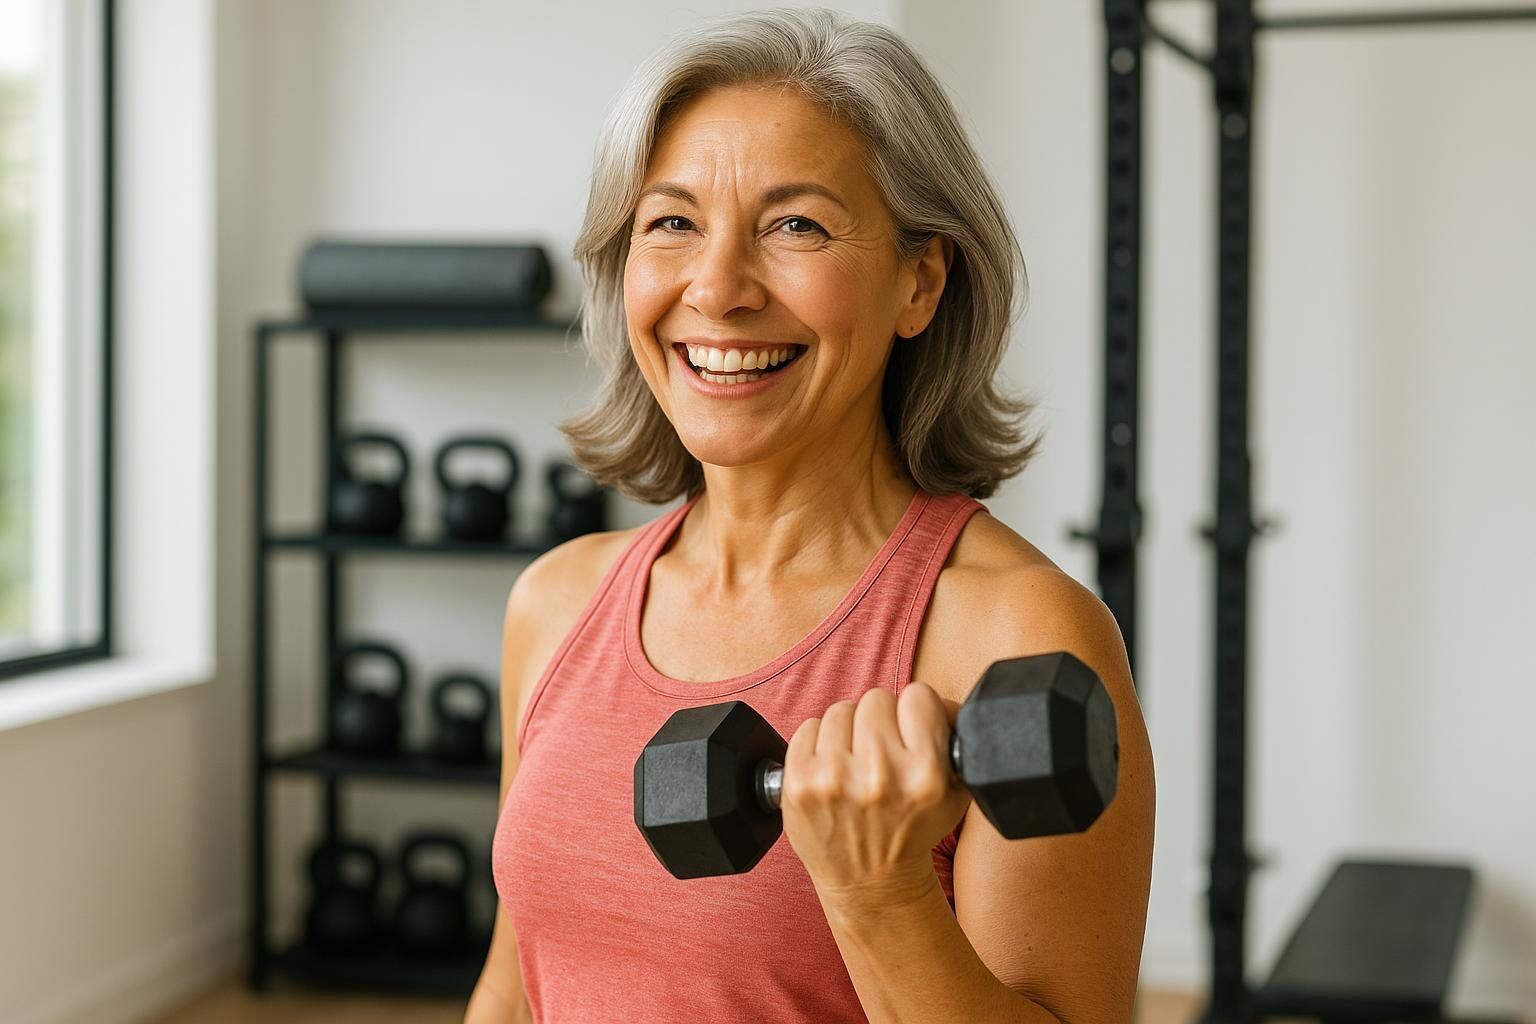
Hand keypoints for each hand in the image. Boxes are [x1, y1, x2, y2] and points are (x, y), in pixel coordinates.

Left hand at [780, 683, 971, 905]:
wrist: (870, 884)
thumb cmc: (912, 833)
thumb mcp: (956, 794)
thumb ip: (955, 742)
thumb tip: (945, 703)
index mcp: (925, 776)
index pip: (919, 697)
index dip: (917, 711)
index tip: (912, 727)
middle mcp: (879, 776)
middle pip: (876, 699)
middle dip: (881, 721)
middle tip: (881, 749)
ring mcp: (833, 779)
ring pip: (841, 709)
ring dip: (848, 730)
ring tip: (855, 761)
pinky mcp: (799, 783)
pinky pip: (807, 727)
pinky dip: (818, 742)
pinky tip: (831, 768)